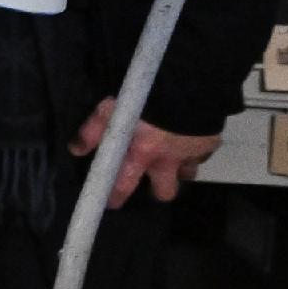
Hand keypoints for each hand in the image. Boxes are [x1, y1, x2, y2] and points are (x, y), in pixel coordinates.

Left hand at [74, 99, 222, 207]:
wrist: (188, 84)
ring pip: (188, 174)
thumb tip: (76, 149)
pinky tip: (191, 137)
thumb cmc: (145, 97)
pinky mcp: (212, 142)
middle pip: (166, 193)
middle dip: (159, 190)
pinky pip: (204, 153)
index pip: (125, 186)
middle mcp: (168, 161)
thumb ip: (92, 131)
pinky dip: (197, 150)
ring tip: (173, 156)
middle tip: (152, 178)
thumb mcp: (110, 109)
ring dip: (181, 169)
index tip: (113, 204)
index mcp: (141, 155)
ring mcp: (192, 154)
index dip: (117, 198)